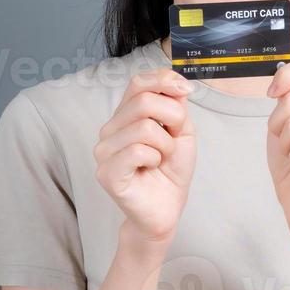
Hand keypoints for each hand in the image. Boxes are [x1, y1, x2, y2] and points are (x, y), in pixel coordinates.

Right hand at [94, 66, 196, 242]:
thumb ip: (176, 104)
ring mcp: (104, 151)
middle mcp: (110, 129)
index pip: (138, 82)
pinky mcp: (107, 172)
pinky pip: (137, 151)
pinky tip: (151, 168)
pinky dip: (154, 158)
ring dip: (165, 145)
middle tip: (174, 140)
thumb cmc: (170, 171)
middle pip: (144, 101)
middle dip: (173, 118)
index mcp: (125, 116)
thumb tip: (176, 82)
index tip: (185, 91)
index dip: (164, 80)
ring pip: (144, 127)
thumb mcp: (181, 131)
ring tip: (161, 159)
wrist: (166, 208)